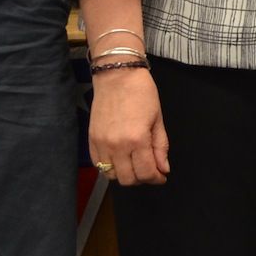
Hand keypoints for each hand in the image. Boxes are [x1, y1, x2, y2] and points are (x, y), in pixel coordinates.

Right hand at [89, 68, 170, 185]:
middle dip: (142, 178)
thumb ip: (160, 147)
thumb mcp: (158, 119)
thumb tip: (163, 168)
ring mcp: (102, 144)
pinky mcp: (91, 140)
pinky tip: (120, 158)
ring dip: (125, 174)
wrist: (117, 75)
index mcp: (137, 139)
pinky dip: (110, 167)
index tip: (161, 176)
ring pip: (112, 176)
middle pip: (128, 180)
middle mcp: (117, 145)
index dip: (156, 178)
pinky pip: (98, 165)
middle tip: (150, 169)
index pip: (146, 173)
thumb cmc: (141, 93)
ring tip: (134, 163)